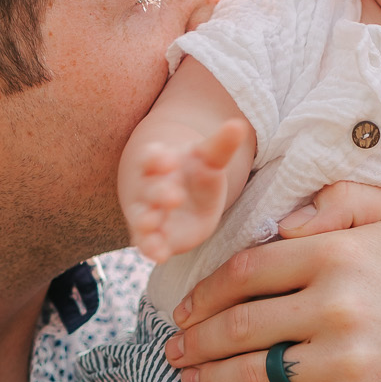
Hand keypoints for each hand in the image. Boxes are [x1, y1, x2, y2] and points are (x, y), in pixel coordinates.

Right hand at [120, 119, 248, 261]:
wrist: (185, 197)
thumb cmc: (194, 173)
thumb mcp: (209, 158)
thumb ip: (221, 145)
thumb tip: (238, 125)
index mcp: (158, 163)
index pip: (151, 157)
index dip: (157, 158)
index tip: (169, 159)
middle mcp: (147, 188)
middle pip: (148, 189)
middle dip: (159, 192)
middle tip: (173, 195)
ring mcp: (148, 213)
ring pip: (142, 217)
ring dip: (146, 222)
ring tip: (151, 224)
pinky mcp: (154, 237)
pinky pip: (147, 244)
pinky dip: (150, 249)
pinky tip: (159, 256)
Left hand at [163, 181, 380, 381]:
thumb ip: (347, 198)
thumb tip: (283, 221)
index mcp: (339, 255)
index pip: (247, 270)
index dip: (206, 292)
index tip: (187, 308)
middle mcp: (336, 306)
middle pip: (237, 325)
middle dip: (195, 341)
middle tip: (175, 349)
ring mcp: (340, 362)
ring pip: (248, 372)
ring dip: (208, 380)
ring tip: (189, 381)